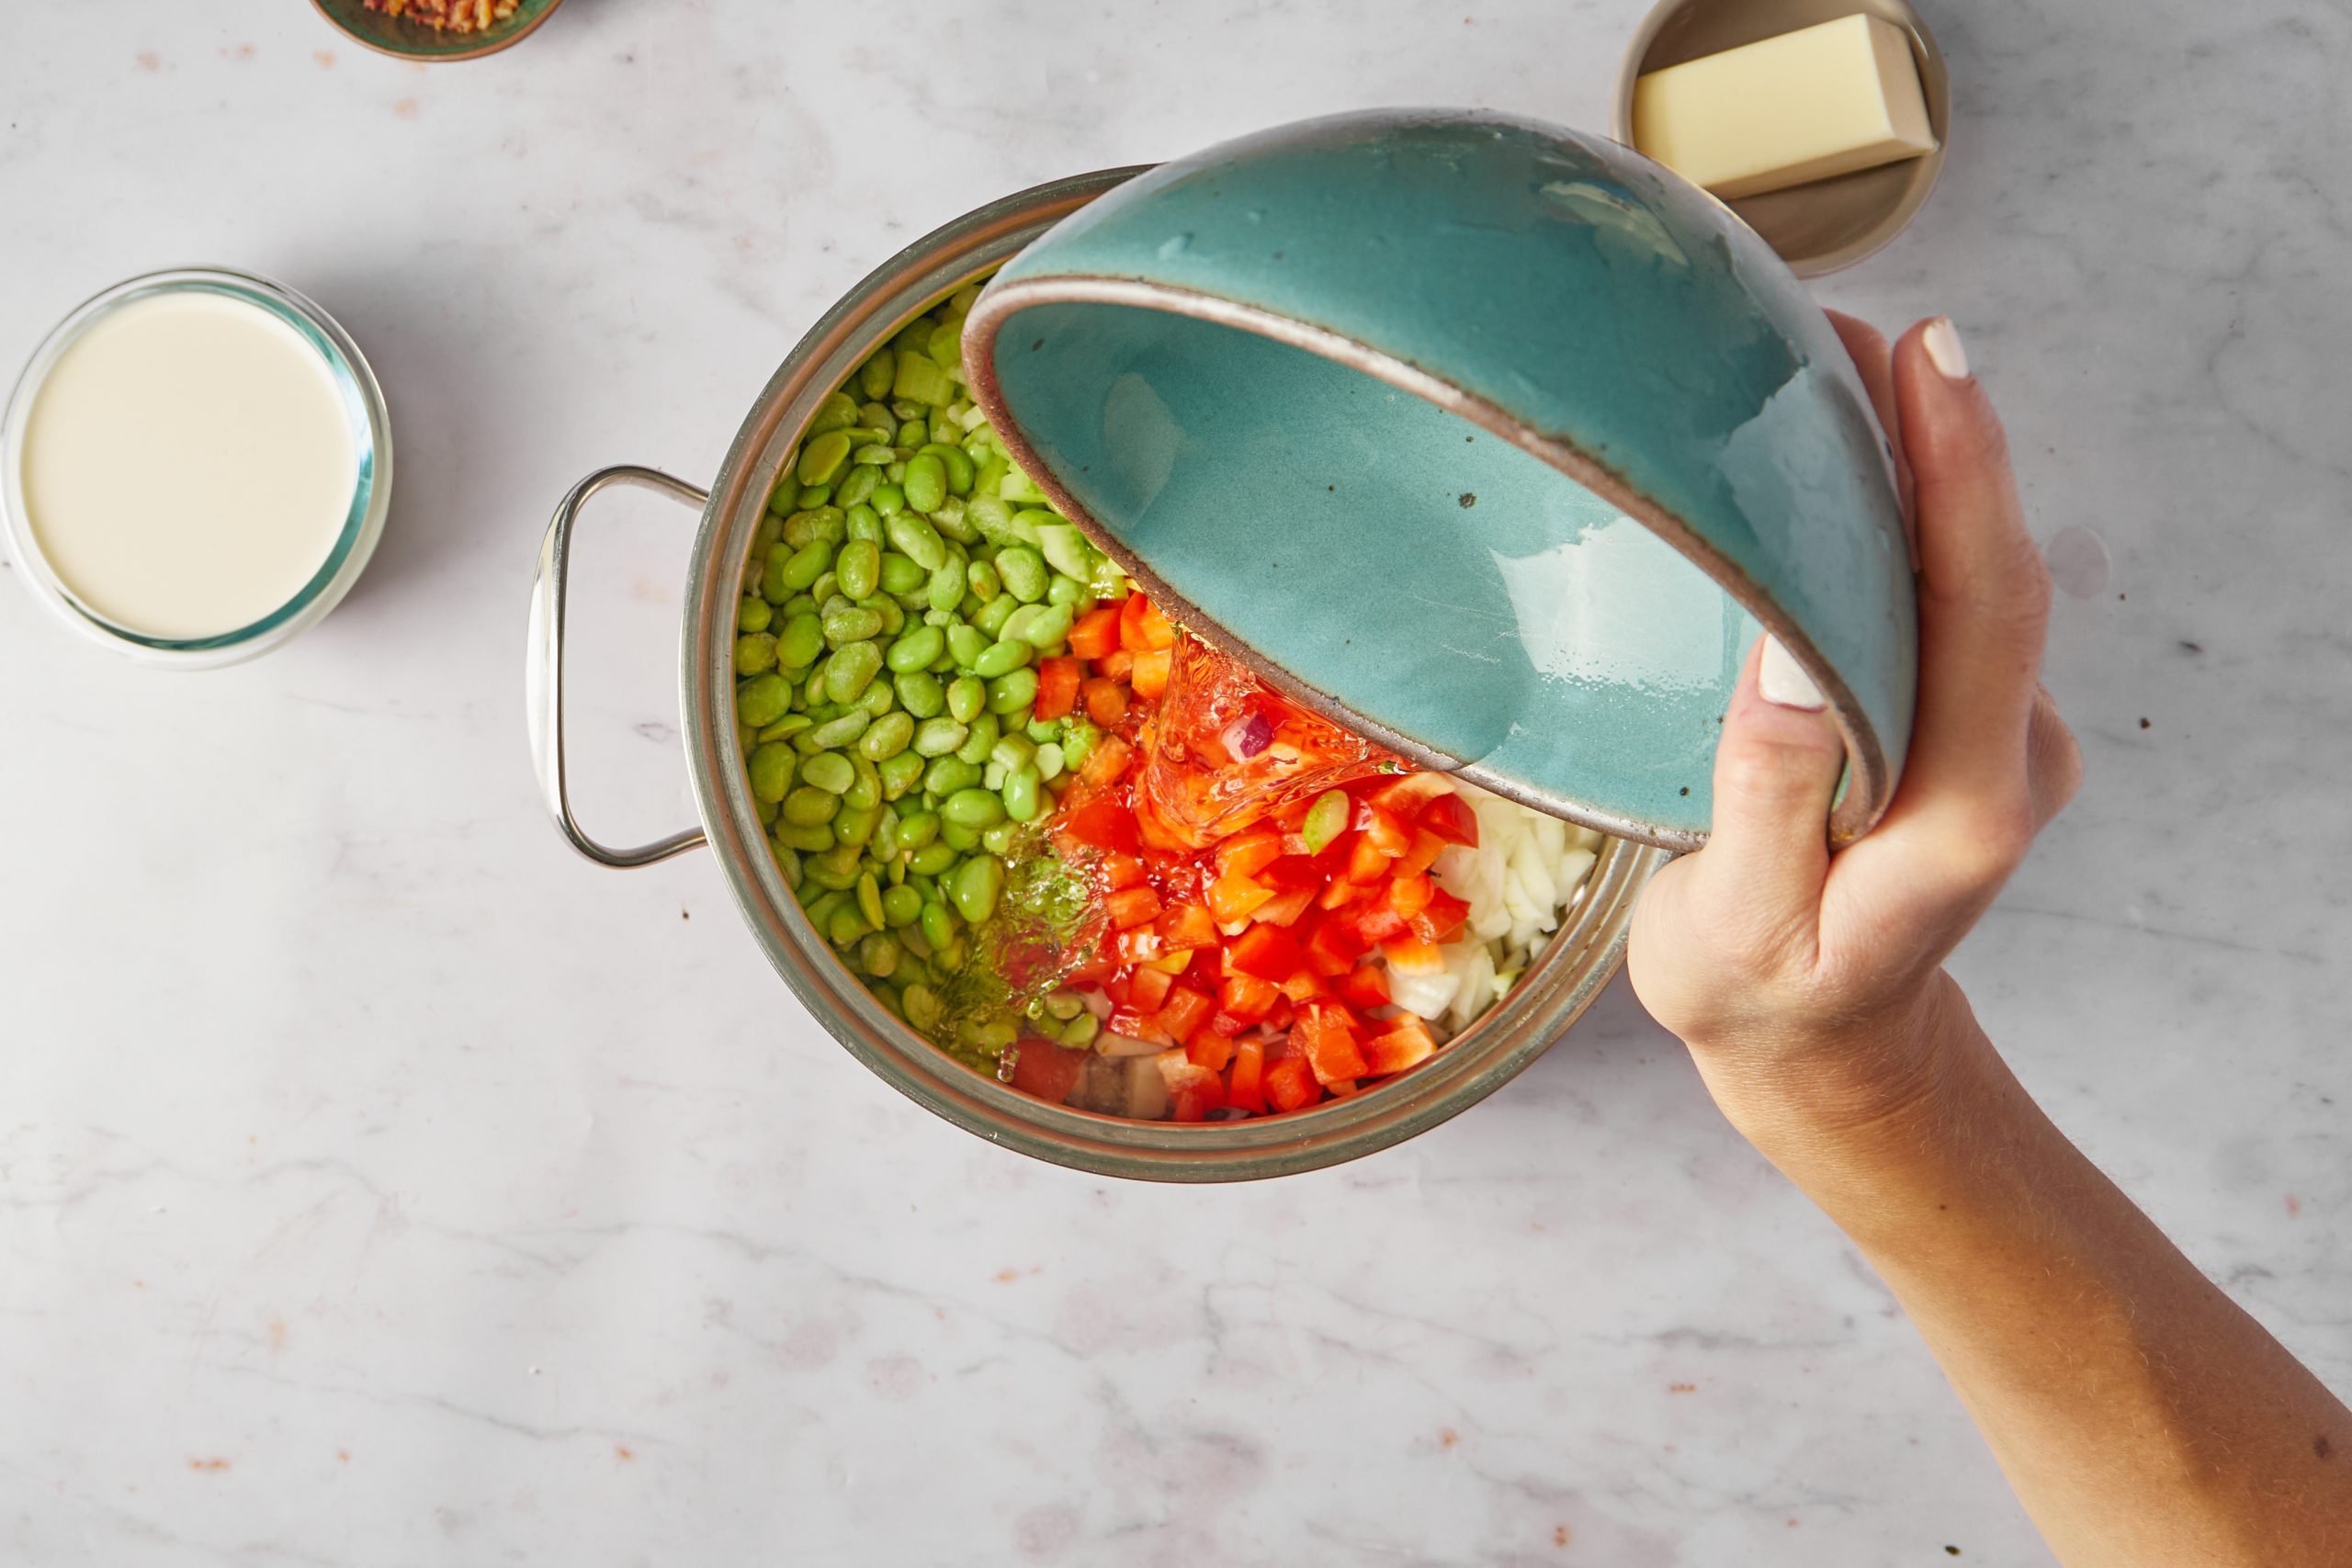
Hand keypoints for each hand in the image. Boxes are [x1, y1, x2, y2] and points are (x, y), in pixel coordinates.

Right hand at [1627, 315, 2082, 1142]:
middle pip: (1992, 563)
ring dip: (1916, 459)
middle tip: (1843, 327)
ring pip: (1974, 567)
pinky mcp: (1966, 716)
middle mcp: (2007, 759)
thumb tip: (1783, 653)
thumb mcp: (1736, 932)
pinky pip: (1945, 590)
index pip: (1983, 612)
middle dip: (1935, 431)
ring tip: (1827, 362)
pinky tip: (1832, 459)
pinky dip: (1899, 511)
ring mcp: (1996, 733)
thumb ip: (1769, 802)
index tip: (1927, 359)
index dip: (1961, 475)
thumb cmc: (1763, 997)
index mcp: (1961, 812)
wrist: (1828, 1051)